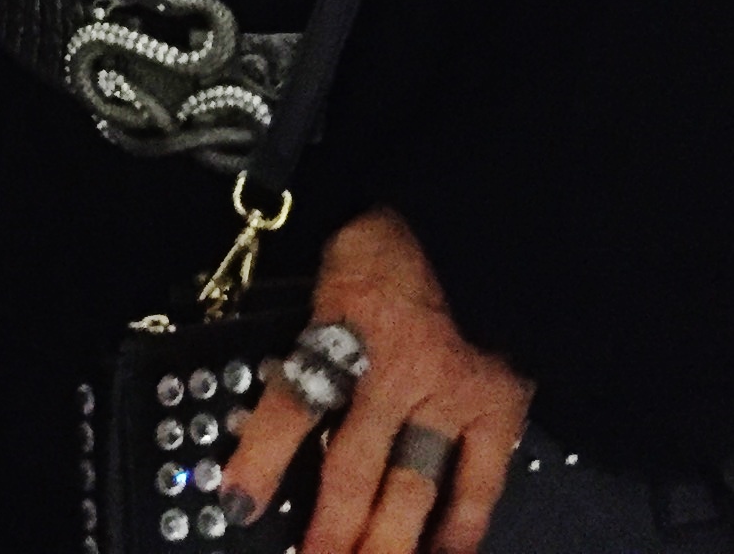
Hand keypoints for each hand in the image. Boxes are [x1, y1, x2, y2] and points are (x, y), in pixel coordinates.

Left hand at [220, 209, 532, 553]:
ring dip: (385, 540)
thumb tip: (282, 364)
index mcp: (347, 326)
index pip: (295, 403)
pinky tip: (444, 553)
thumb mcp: (337, 264)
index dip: (262, 459)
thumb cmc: (401, 237)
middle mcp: (396, 372)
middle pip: (353, 469)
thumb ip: (315, 318)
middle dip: (329, 529)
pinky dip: (463, 523)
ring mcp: (451, 395)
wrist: (484, 213)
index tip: (235, 502)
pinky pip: (481, 479)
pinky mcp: (499, 405)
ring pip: (412, 488)